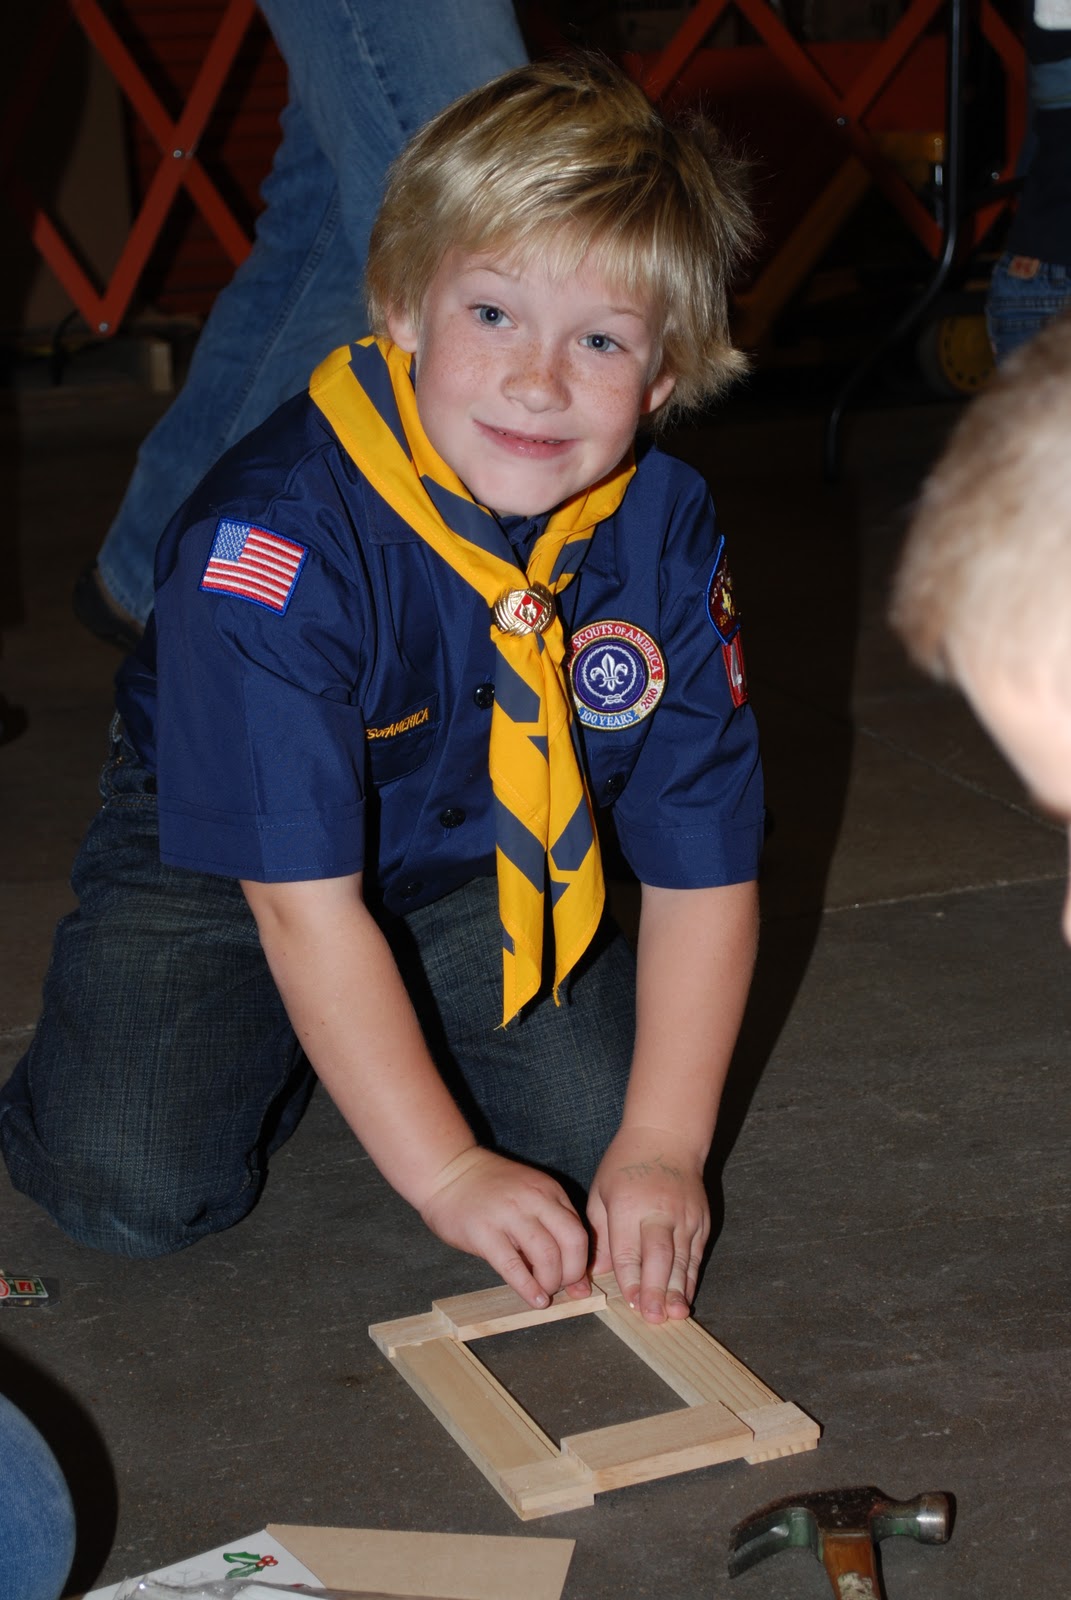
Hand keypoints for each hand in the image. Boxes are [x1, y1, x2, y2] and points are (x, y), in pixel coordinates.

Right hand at [418, 1146, 591, 1308]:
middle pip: (573, 1242)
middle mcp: (534, 1200)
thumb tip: (580, 1284)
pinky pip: (513, 1266)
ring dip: (551, 1282)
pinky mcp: (484, 1232)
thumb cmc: (489, 1191)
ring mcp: (509, 1214)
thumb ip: (553, 1232)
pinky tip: (533, 1299)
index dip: (581, 1262)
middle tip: (561, 1287)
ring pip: (547, 1255)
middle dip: (572, 1273)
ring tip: (544, 1292)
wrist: (447, 1171)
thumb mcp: (529, 1200)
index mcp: (549, 1191)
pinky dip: (528, 1288)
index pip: (580, 1231)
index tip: (575, 1280)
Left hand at [587, 1125, 709, 1323]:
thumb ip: (601, 1234)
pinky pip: (696, 1254)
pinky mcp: (701, 1220)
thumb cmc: (625, 1164)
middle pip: (659, 1256)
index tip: (631, 1303)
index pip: (629, 1250)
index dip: (630, 1279)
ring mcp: (684, 1216)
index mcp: (628, 1205)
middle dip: (656, 1289)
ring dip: (677, 1290)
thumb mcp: (602, 1192)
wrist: (667, 1136)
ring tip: (674, 1315)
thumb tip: (598, 1273)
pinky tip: (685, 1298)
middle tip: (653, 1317)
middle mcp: (659, 1211)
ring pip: (682, 1259)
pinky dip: (690, 1278)